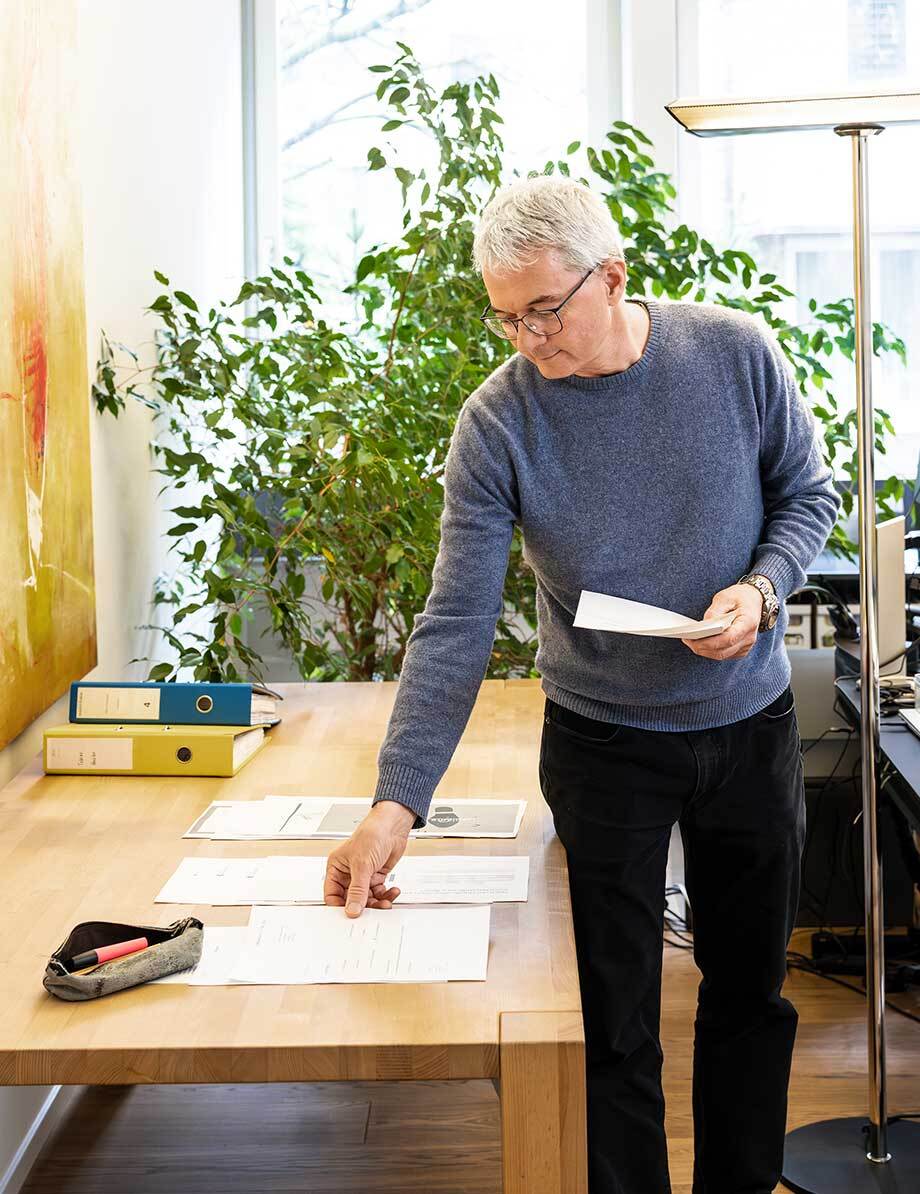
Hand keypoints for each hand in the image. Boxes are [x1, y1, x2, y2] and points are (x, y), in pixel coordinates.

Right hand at [323, 800, 416, 917]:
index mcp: (336, 868)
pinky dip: (386, 895)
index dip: (339, 907)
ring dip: (377, 902)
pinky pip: (378, 893)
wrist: (393, 827)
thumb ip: (357, 891)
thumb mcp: (361, 865)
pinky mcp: (376, 876)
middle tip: (373, 911)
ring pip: (366, 898)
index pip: (332, 894)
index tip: (349, 916)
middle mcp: (348, 873)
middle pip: (351, 899)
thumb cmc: (372, 834)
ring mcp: (363, 876)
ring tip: (386, 902)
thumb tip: (352, 909)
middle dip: (363, 906)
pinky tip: (391, 892)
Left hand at [680, 583, 762, 660]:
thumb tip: (703, 624)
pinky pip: (723, 654)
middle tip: (686, 640)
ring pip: (722, 655)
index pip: (728, 638)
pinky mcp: (741, 650)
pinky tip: (699, 643)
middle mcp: (749, 638)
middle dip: (702, 648)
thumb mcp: (726, 596)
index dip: (710, 642)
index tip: (693, 639)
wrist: (755, 600)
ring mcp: (746, 646)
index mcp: (748, 623)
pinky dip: (710, 651)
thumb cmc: (740, 597)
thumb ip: (715, 610)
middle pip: (723, 651)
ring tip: (689, 641)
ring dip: (704, 651)